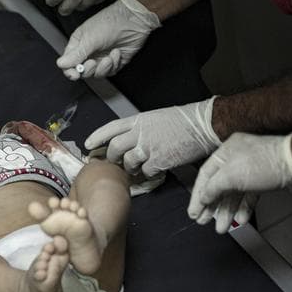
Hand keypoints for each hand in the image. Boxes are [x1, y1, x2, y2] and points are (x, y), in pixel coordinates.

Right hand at [56, 0, 160, 79]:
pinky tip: (116, 52)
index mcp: (79, 44)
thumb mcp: (90, 38)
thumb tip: (60, 63)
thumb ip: (76, 54)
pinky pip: (110, 71)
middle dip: (88, 70)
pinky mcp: (114, 62)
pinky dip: (114, 64)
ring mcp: (101, 57)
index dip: (70, 71)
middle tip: (92, 63)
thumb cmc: (111, 22)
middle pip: (82, 71)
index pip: (69, 63)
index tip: (74, 74)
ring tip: (109, 57)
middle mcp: (89, 52)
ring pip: (96, 74)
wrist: (133, 20)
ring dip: (103, 68)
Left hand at [85, 98, 220, 175]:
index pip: (111, 128)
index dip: (97, 136)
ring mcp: (149, 147)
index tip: (88, 145)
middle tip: (115, 162)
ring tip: (136, 168)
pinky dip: (147, 174)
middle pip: (114, 147)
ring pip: (128, 162)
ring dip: (130, 168)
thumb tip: (130, 140)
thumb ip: (140, 128)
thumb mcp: (156, 117)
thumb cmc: (183, 120)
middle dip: (112, 157)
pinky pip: (145, 171)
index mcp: (139, 120)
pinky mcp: (160, 160)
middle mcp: (140, 133)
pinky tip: (153, 171)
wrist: (204, 125)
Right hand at [188, 133, 291, 233]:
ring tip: (221, 226)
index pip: (205, 175)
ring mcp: (251, 169)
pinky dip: (244, 208)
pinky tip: (240, 219)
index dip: (198, 195)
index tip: (194, 211)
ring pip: (234, 194)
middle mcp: (237, 158)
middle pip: (219, 186)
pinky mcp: (264, 180)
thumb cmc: (268, 162)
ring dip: (227, 211)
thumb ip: (213, 187)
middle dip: (212, 206)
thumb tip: (203, 196)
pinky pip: (249, 196)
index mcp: (226, 151)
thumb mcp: (231, 175)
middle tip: (204, 221)